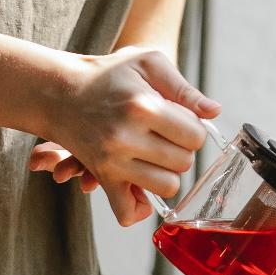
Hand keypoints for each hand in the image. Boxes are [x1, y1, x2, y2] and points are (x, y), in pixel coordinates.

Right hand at [38, 46, 218, 226]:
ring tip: (156, 154)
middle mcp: (127, 137)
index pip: (195, 135)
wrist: (61, 90)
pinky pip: (128, 211)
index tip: (180, 120)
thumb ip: (184, 87)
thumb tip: (214, 111)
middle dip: (182, 148)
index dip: (194, 128)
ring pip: (166, 186)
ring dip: (168, 173)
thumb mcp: (148, 62)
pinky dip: (140, 207)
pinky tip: (142, 186)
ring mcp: (112, 161)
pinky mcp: (102, 176)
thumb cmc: (109, 73)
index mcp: (143, 106)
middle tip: (167, 134)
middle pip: (183, 162)